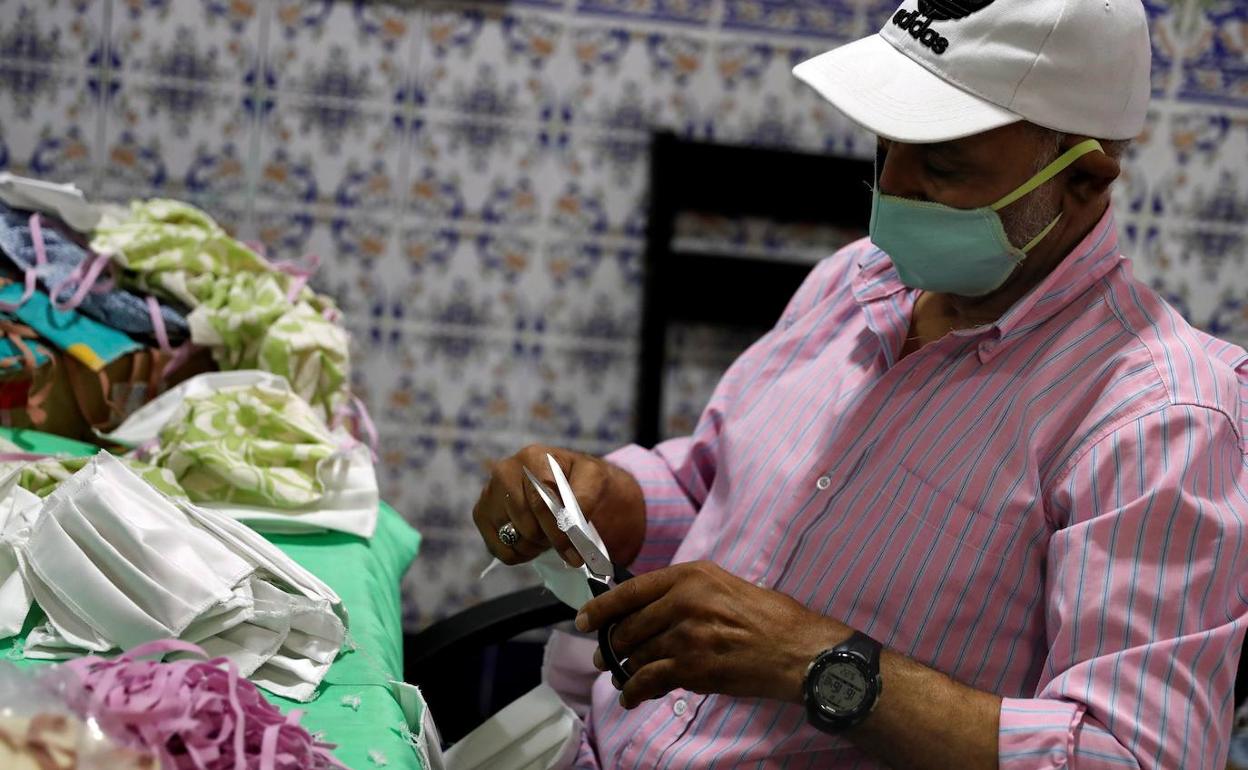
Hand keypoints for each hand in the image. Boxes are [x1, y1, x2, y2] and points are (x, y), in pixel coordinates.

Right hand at [472, 444, 645, 567]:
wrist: (564, 482)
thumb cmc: (578, 480)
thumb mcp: (593, 479)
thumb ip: (585, 495)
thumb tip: (570, 523)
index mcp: (532, 457)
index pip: (541, 499)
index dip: (558, 529)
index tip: (574, 552)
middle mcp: (504, 471)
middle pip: (527, 524)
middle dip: (550, 539)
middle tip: (565, 541)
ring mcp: (489, 493)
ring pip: (514, 539)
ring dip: (536, 546)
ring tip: (549, 536)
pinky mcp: (481, 514)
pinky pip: (500, 550)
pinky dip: (520, 555)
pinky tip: (532, 543)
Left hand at [576, 561, 849, 708]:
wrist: (799, 650)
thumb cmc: (769, 619)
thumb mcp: (724, 586)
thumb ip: (686, 593)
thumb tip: (648, 610)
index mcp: (691, 576)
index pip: (630, 590)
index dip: (601, 608)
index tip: (585, 619)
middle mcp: (684, 600)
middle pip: (628, 626)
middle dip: (612, 645)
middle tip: (605, 657)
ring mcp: (687, 634)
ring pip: (636, 654)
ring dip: (624, 671)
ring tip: (622, 679)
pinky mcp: (693, 667)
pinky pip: (648, 680)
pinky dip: (634, 692)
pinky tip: (632, 697)